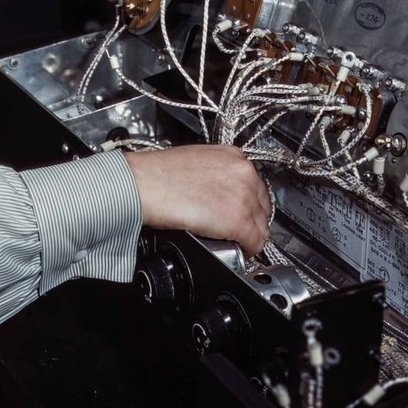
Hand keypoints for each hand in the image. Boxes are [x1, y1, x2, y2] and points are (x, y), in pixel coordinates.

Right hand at [125, 144, 271, 256]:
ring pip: (261, 226)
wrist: (144, 183)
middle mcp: (244, 172)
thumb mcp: (197, 161)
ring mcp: (244, 196)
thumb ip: (217, 174)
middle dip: (250, 220)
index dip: (248, 204)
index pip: (256, 186)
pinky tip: (233, 249)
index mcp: (234, 156)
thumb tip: (221, 192)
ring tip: (231, 240)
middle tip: (234, 229)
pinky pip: (255, 243)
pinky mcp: (238, 219)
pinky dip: (246, 250)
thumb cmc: (159, 173)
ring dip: (248, 236)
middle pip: (262, 206)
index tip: (240, 212)